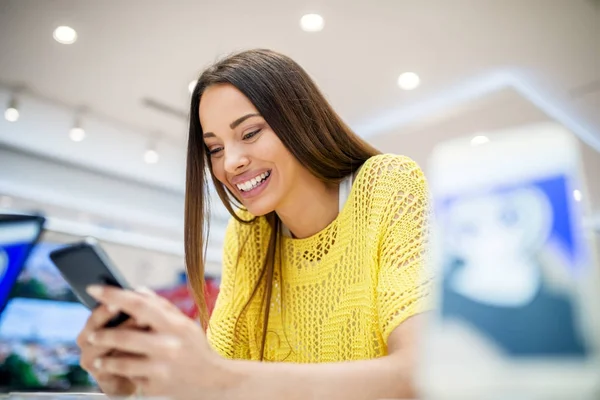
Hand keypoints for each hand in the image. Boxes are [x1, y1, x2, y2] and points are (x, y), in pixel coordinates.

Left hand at [84, 285, 229, 399]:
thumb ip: (161, 306)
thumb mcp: (184, 324)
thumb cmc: (195, 348)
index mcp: (175, 325)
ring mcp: (161, 368)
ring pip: (121, 362)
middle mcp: (168, 346)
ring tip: (98, 359)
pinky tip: (119, 373)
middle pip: (124, 336)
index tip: (94, 289)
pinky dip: (121, 375)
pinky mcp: (156, 387)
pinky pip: (130, 378)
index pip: (139, 305)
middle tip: (90, 335)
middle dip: (101, 335)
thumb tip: (135, 291)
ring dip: (104, 360)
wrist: (213, 382)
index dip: (114, 295)